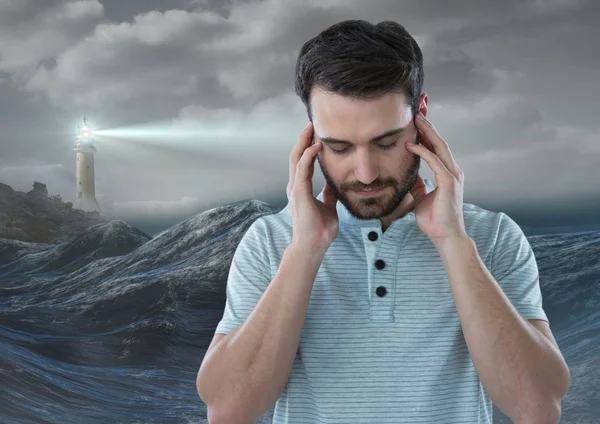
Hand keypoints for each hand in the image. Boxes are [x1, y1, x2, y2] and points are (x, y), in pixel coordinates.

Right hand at [287, 121, 338, 250]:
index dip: (308, 147)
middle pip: (297, 156)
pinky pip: (302, 169)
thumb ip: (329, 195)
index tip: (316, 134)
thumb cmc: (320, 230)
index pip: (303, 162)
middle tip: (312, 124)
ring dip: (304, 142)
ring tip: (311, 128)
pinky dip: (308, 156)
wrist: (314, 245)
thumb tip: (334, 185)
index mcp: (301, 188)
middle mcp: (296, 186)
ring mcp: (296, 189)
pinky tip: (316, 146)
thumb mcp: (328, 207)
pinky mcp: (299, 192)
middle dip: (303, 139)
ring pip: (297, 159)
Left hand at [405, 112, 467, 245]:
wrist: (444, 236)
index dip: (427, 132)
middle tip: (418, 110)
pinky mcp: (449, 183)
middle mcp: (452, 171)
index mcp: (447, 174)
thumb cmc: (434, 220)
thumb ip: (417, 186)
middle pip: (439, 142)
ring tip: (416, 118)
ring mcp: (452, 176)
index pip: (436, 148)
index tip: (417, 119)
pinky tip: (411, 145)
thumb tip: (409, 177)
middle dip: (429, 125)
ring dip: (427, 132)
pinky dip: (423, 152)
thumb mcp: (421, 198)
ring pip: (439, 148)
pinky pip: (435, 162)